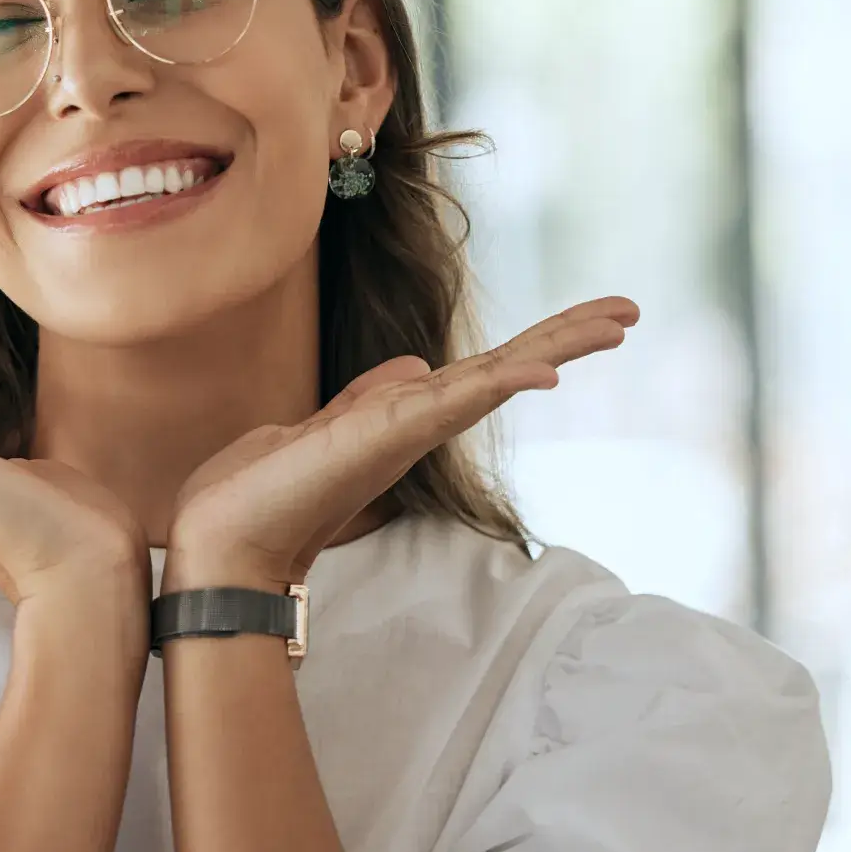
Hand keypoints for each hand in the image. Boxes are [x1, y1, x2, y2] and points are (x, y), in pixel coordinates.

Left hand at [166, 296, 639, 587]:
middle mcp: (417, 425)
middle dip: (567, 338)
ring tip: (616, 321)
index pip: (484, 371)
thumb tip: (413, 365)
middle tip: (630, 311)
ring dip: (556, 347)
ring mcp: (407, 432)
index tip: (590, 320)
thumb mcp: (322, 427)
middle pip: (507, 371)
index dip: (536, 345)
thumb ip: (369, 398)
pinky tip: (546, 371)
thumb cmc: (261, 492)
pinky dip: (501, 384)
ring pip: (496, 378)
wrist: (220, 541)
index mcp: (404, 418)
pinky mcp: (387, 436)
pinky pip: (455, 402)